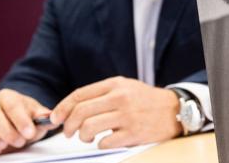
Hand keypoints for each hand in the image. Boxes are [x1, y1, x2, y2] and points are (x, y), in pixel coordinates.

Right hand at [0, 89, 55, 154]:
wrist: (17, 124)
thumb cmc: (27, 118)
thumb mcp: (38, 116)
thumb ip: (43, 116)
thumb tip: (48, 117)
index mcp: (7, 97)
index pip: (12, 105)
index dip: (20, 120)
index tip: (30, 133)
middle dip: (7, 131)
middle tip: (20, 142)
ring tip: (5, 146)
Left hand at [50, 76, 181, 147]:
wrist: (173, 110)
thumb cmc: (144, 99)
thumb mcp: (124, 87)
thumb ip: (101, 94)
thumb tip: (72, 109)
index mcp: (115, 84)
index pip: (80, 95)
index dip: (63, 108)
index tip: (55, 118)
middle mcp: (120, 98)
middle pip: (81, 112)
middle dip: (68, 126)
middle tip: (68, 133)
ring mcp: (127, 116)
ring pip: (89, 128)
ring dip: (82, 136)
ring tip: (87, 138)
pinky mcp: (133, 133)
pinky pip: (104, 142)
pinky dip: (99, 144)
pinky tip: (104, 141)